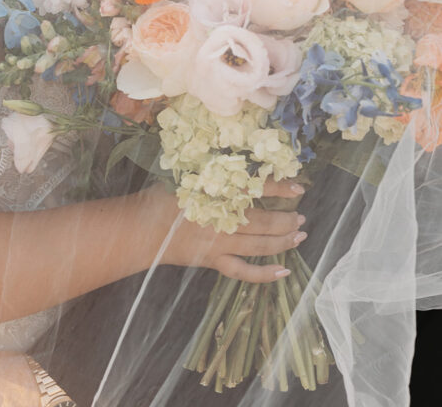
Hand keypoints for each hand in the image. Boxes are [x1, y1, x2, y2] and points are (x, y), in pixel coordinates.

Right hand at [142, 177, 306, 283]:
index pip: (254, 191)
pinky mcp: (212, 261)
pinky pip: (242, 271)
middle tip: (302, 216)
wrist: (139, 231)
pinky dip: (264, 274)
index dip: (279, 189)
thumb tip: (234, 166)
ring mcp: (217, 244)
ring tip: (299, 236)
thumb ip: (209, 175)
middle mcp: (219, 221)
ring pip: (258, 246)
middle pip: (262, 222)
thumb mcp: (184, 178)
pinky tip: (283, 272)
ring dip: (282, 242)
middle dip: (285, 220)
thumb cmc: (158, 199)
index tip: (298, 187)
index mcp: (213, 196)